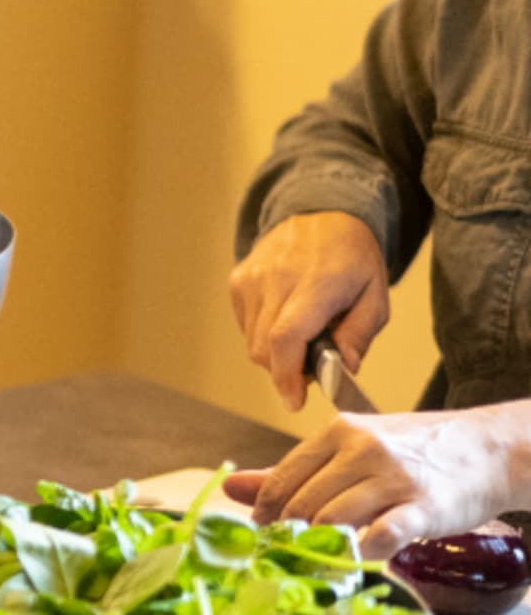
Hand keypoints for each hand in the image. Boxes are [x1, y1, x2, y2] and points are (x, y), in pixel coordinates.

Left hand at [225, 404, 530, 555]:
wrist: (490, 449)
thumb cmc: (415, 451)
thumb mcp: (351, 447)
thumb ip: (292, 470)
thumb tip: (230, 487)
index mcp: (339, 433)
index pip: (282, 481)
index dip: (266, 515)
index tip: (264, 535)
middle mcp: (364, 451)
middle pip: (303, 505)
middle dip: (289, 538)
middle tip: (289, 557)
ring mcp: (394, 478)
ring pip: (334, 522)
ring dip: (322, 549)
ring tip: (321, 562)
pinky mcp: (424, 507)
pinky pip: (380, 537)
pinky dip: (362, 554)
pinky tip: (360, 558)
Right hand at [229, 212, 390, 410]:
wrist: (322, 214)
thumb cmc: (354, 259)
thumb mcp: (376, 295)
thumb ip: (360, 334)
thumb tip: (344, 369)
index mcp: (317, 282)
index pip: (286, 337)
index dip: (286, 374)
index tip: (294, 400)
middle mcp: (277, 278)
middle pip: (264, 348)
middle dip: (286, 370)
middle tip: (312, 366)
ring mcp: (252, 278)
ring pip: (252, 342)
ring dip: (275, 353)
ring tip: (303, 336)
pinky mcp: (238, 280)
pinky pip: (245, 326)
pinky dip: (263, 335)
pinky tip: (285, 318)